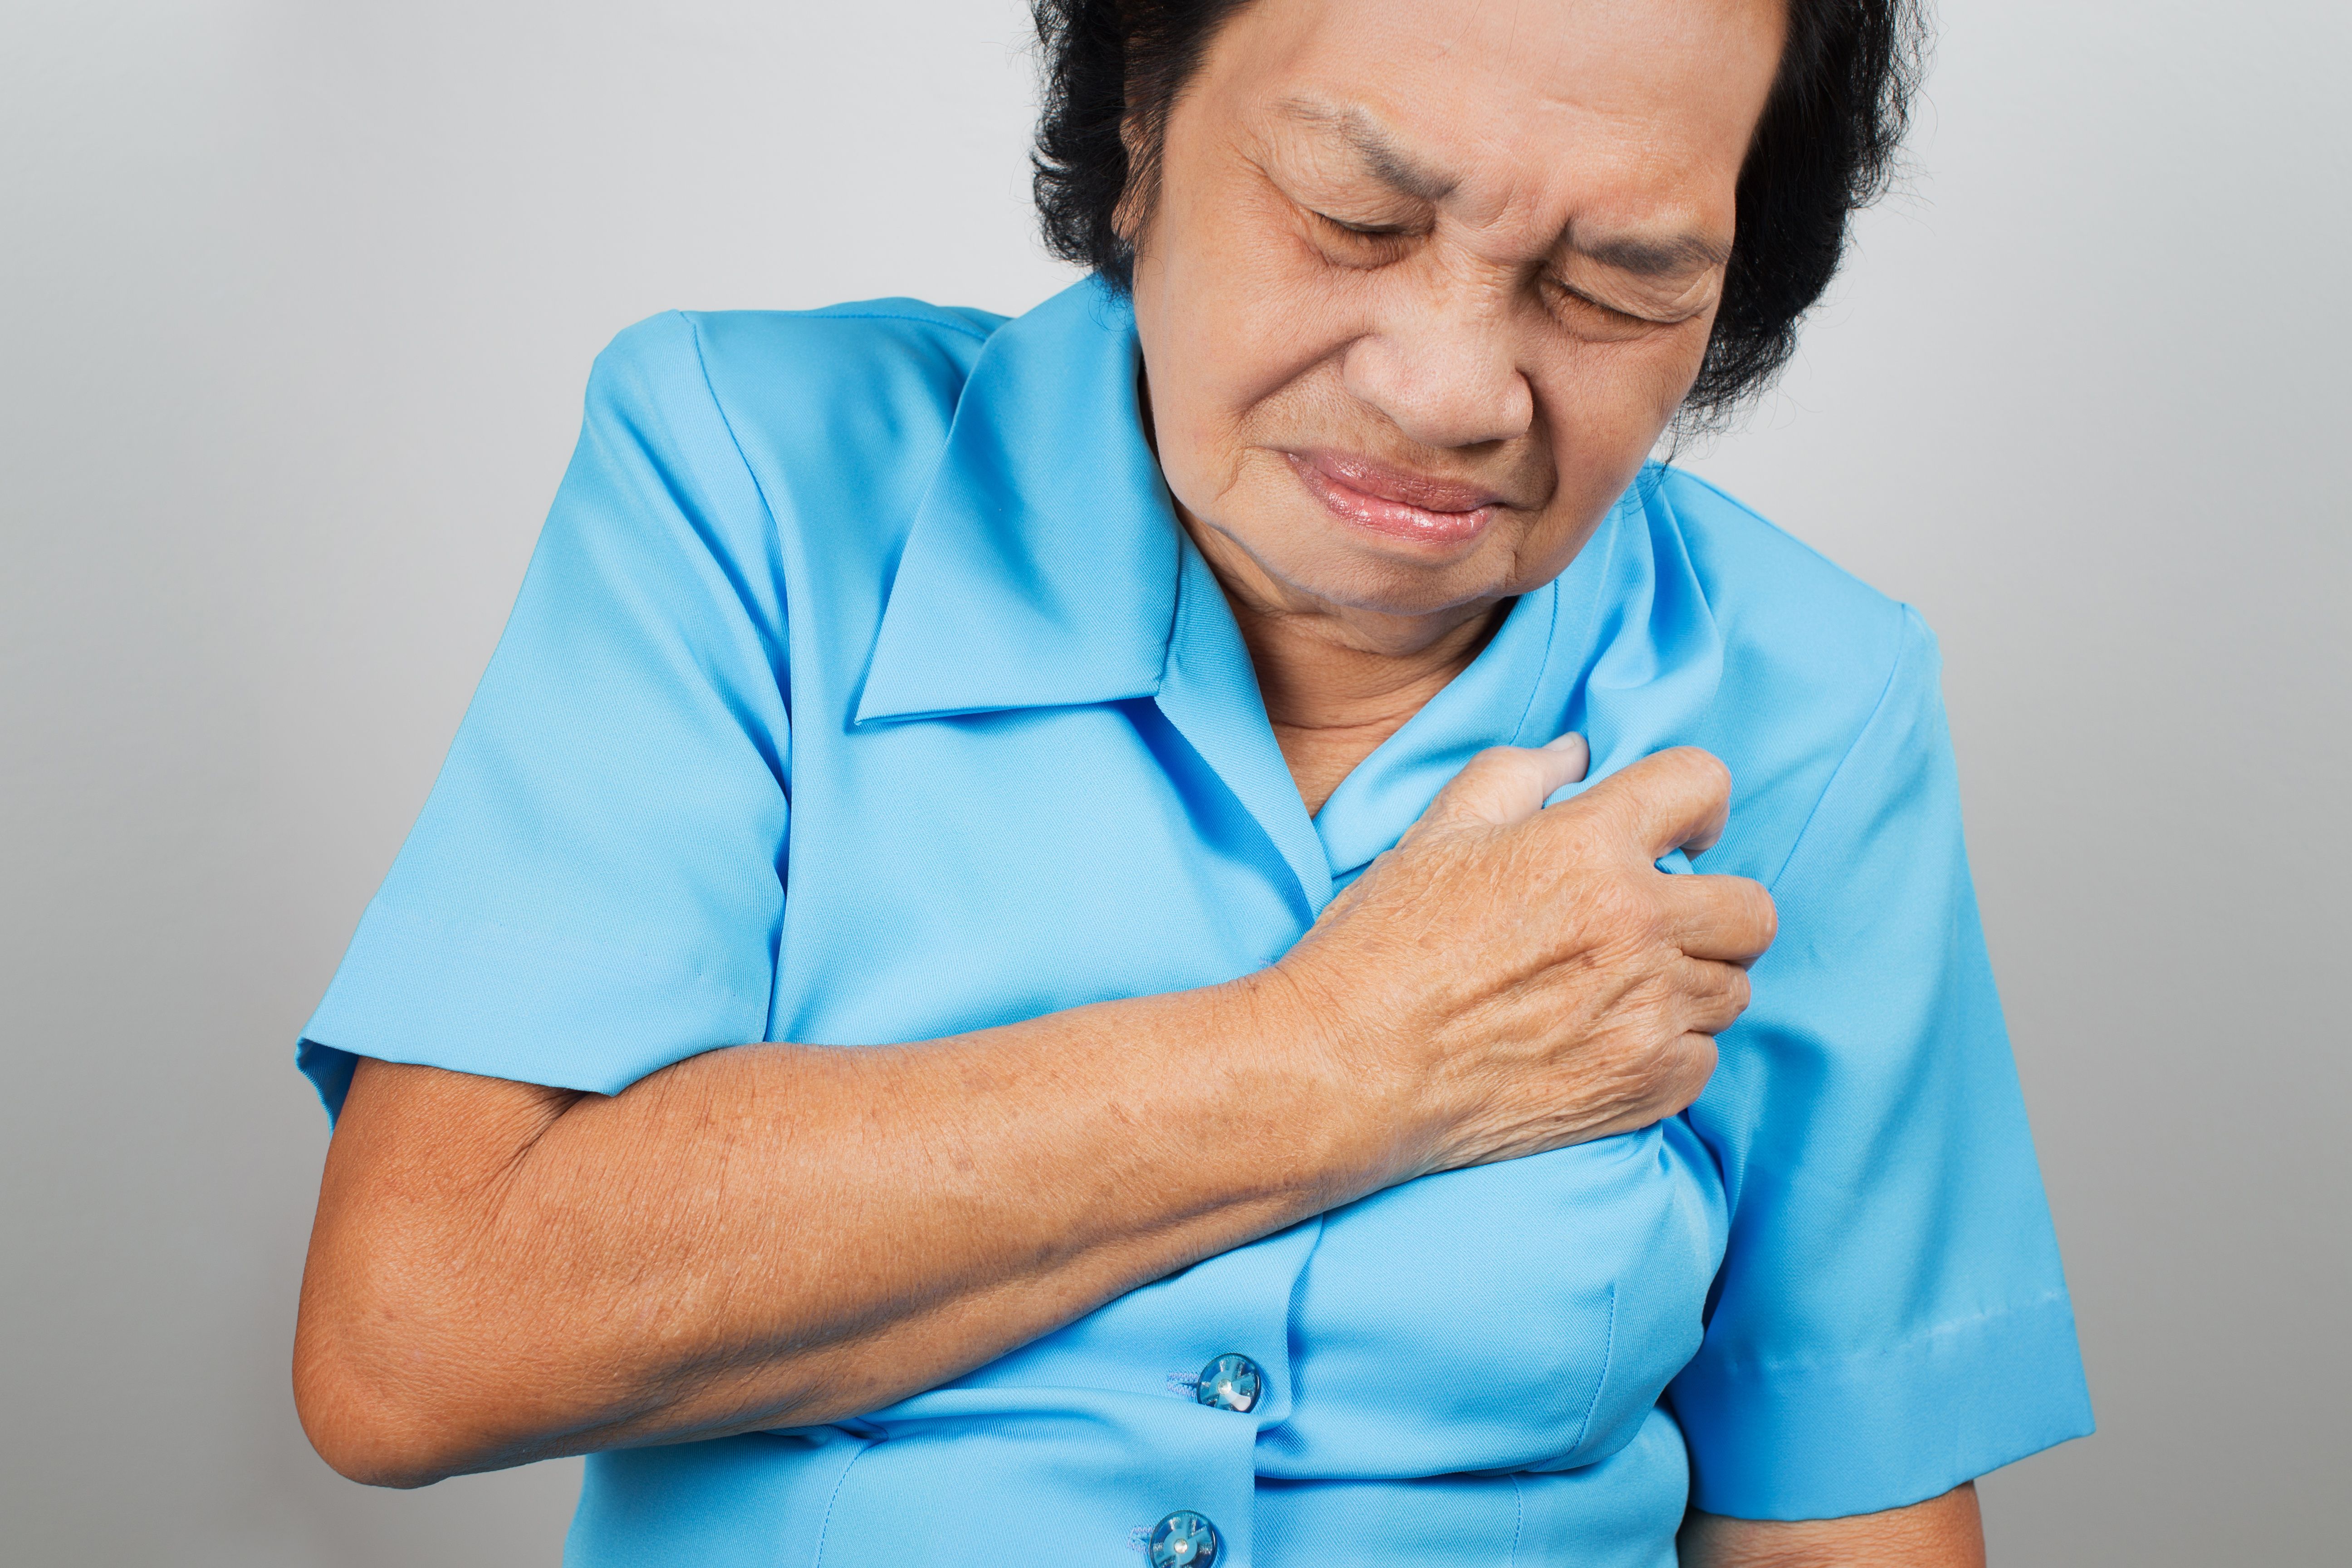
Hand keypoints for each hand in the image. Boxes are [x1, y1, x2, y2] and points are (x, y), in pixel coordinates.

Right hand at [1277, 738, 1775, 1178]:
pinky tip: (1609, 1042)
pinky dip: (1669, 1051)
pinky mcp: (1644, 1087)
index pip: (1702, 784)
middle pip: (1751, 910)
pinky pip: (1704, 1059)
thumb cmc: (1380, 945)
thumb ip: (1516, 775)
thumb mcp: (1438, 833)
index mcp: (1589, 847)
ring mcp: (1648, 1014)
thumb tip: (1575, 754)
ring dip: (1690, 982)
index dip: (1695, 803)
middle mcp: (1635, 926)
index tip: (1680, 832)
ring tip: (1622, 986)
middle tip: (1661, 920)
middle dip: (1715, 908)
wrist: (1348, 1070)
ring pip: (1732, 989)